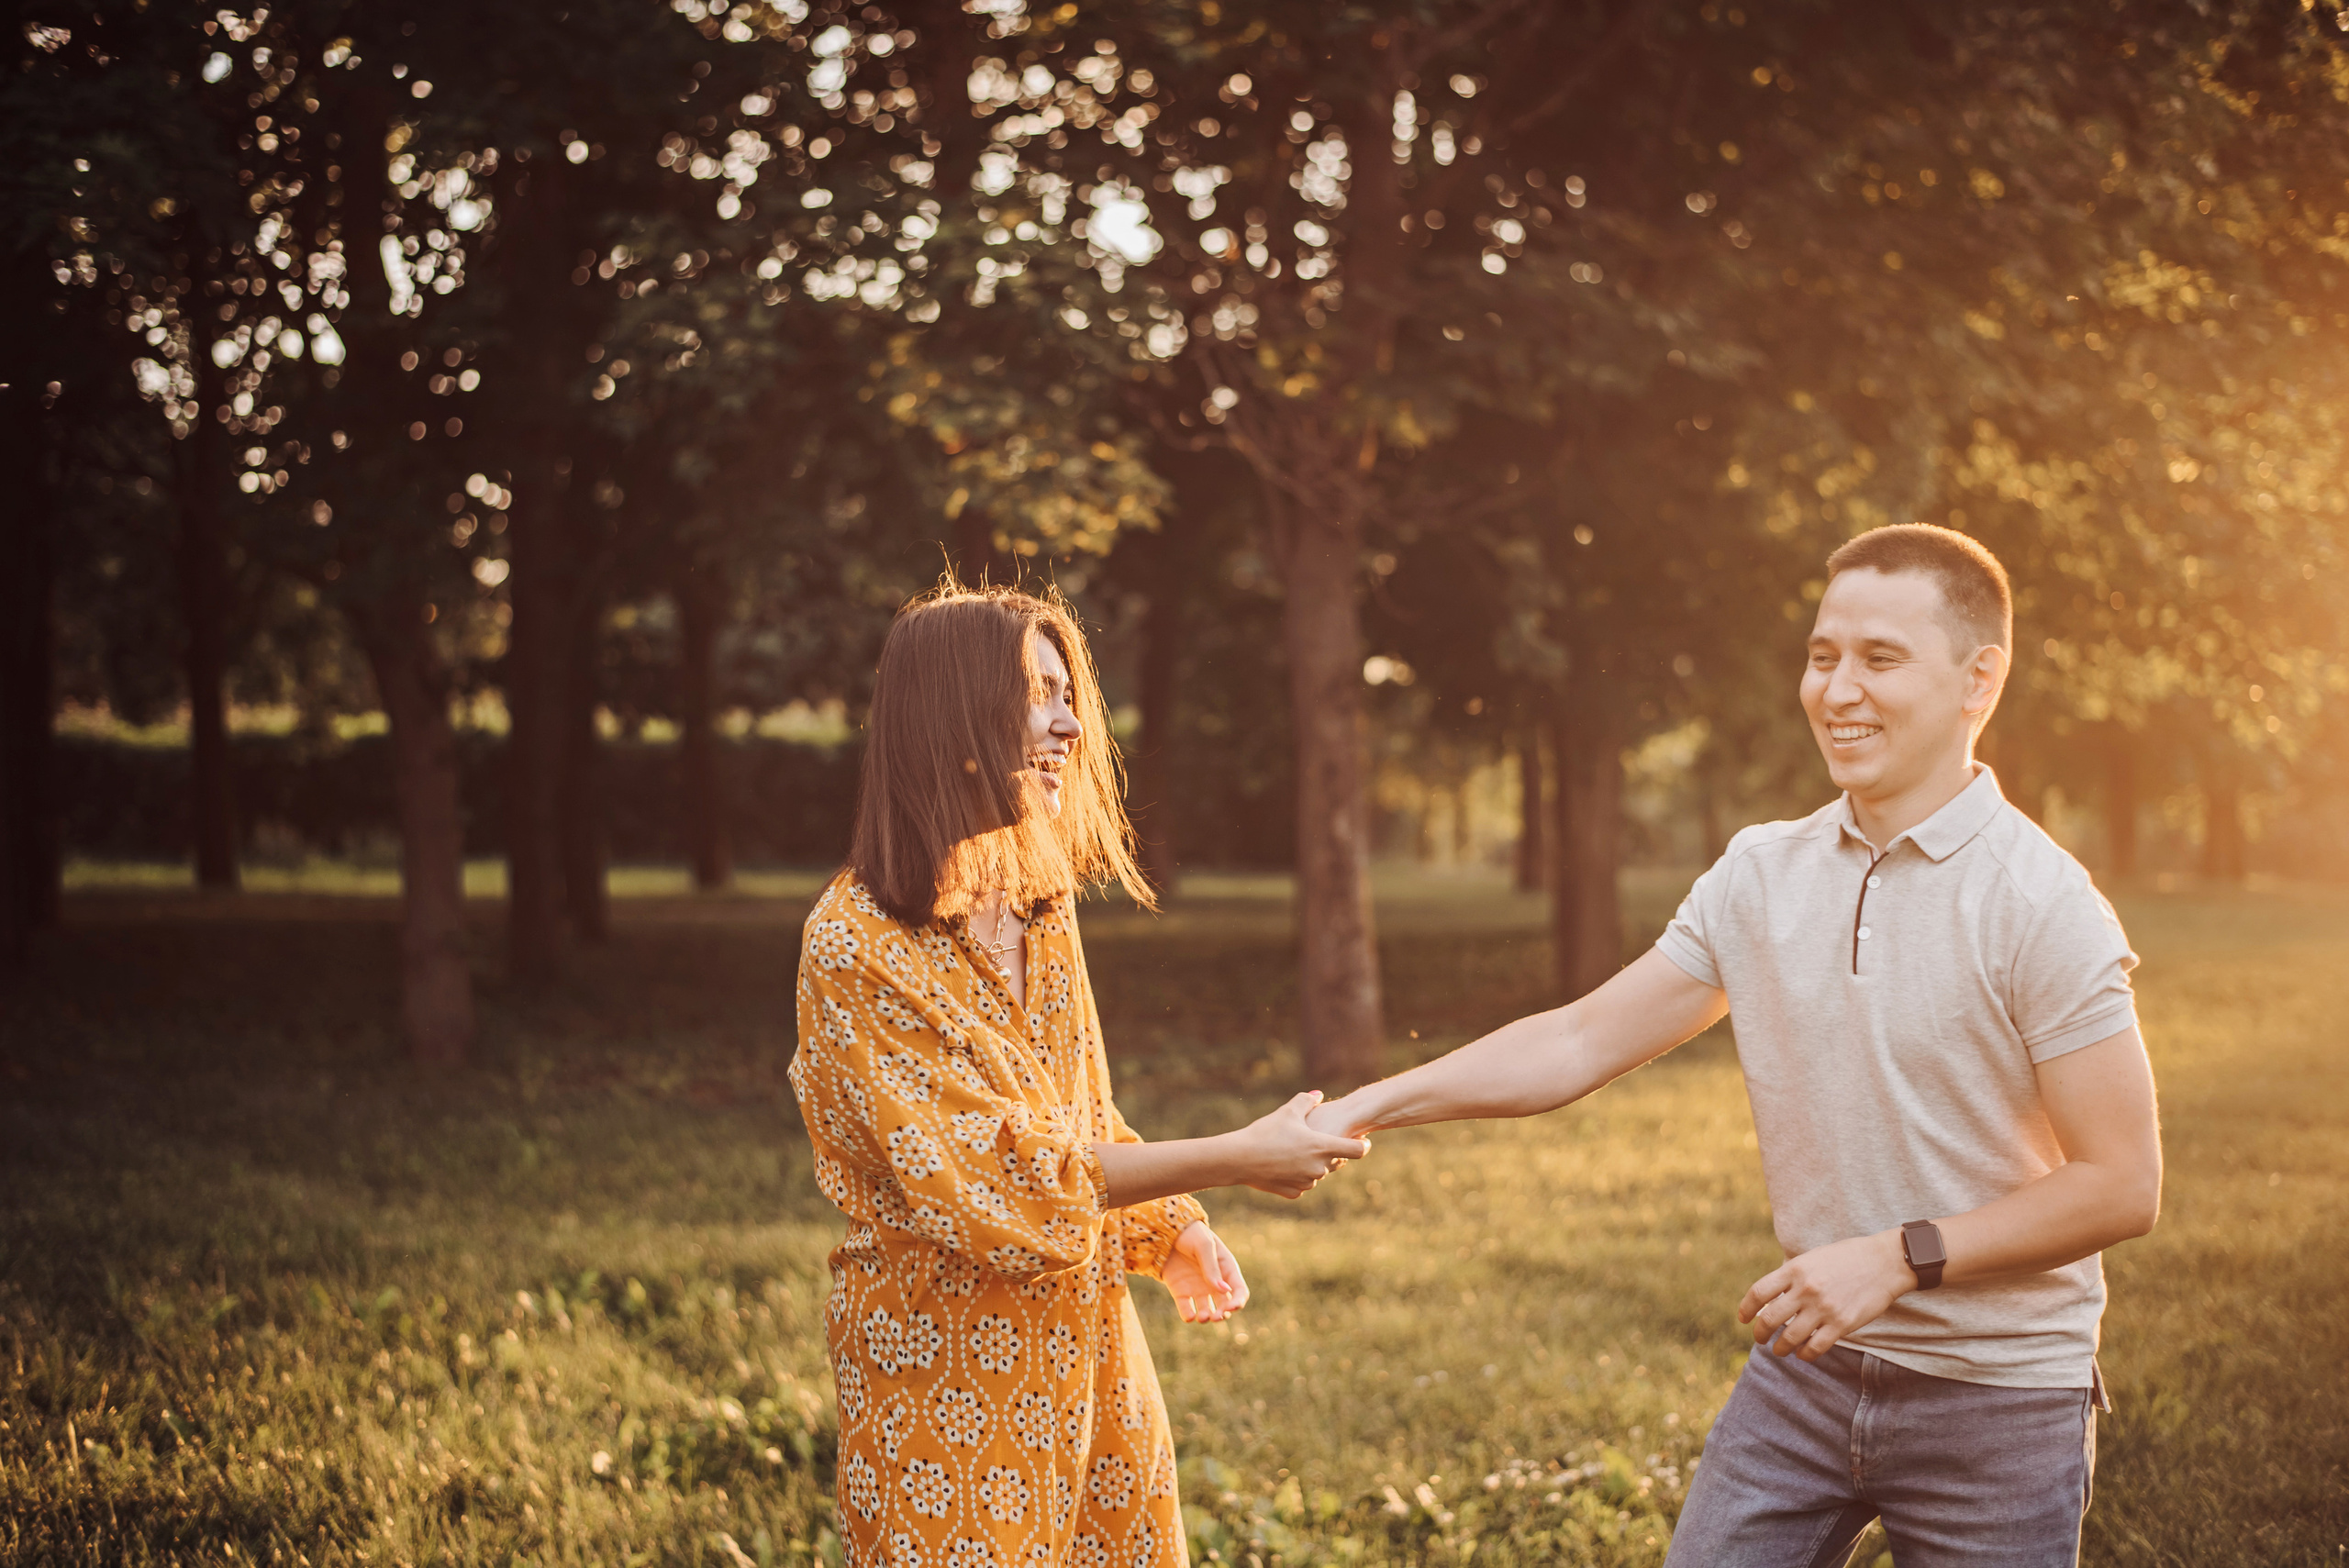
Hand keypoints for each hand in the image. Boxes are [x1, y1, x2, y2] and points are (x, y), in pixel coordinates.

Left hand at [1162, 1221, 1248, 1322]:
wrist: (1165, 1231)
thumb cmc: (1191, 1234)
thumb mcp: (1204, 1246)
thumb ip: (1212, 1268)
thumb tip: (1225, 1291)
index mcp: (1226, 1269)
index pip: (1239, 1291)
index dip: (1238, 1302)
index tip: (1231, 1307)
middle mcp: (1214, 1282)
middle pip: (1224, 1305)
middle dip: (1222, 1314)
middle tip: (1215, 1317)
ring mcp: (1197, 1288)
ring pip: (1207, 1311)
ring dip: (1207, 1317)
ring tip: (1203, 1317)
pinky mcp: (1181, 1292)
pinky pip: (1186, 1309)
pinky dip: (1189, 1316)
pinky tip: (1189, 1316)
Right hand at [1228, 1091, 1370, 1198]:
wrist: (1239, 1159)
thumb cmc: (1265, 1132)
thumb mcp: (1287, 1111)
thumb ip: (1306, 1101)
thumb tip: (1318, 1095)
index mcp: (1323, 1147)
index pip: (1357, 1150)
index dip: (1362, 1145)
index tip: (1363, 1141)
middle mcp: (1319, 1168)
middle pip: (1336, 1161)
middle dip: (1330, 1152)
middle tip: (1314, 1141)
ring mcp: (1307, 1182)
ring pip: (1318, 1173)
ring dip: (1312, 1164)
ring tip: (1292, 1151)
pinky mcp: (1293, 1192)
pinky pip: (1302, 1183)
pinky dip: (1297, 1175)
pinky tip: (1283, 1165)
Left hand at [1738, 1231, 1914, 1360]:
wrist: (1884, 1262)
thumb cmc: (1847, 1258)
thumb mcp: (1813, 1258)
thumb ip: (1792, 1275)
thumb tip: (1773, 1297)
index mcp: (1795, 1269)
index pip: (1759, 1293)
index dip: (1746, 1309)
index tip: (1743, 1319)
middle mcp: (1805, 1289)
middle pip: (1770, 1319)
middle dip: (1761, 1334)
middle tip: (1760, 1339)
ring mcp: (1824, 1308)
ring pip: (1790, 1337)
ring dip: (1781, 1348)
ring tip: (1780, 1350)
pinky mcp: (1842, 1323)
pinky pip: (1815, 1346)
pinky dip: (1805, 1353)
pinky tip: (1803, 1353)